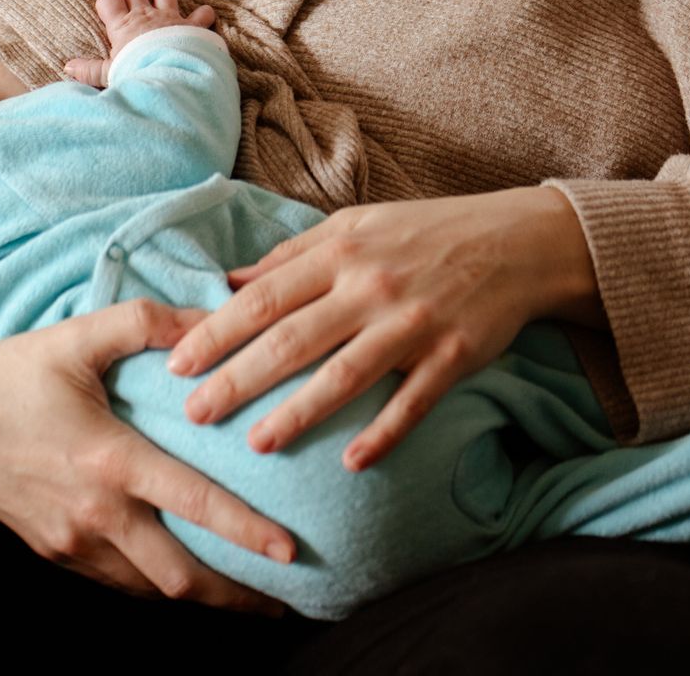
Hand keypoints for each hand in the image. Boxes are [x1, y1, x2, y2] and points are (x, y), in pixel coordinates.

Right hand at [0, 301, 292, 609]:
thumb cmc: (14, 374)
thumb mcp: (79, 335)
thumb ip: (147, 322)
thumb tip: (213, 315)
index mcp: (109, 459)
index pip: (192, 503)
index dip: (246, 533)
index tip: (292, 552)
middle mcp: (96, 513)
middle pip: (179, 577)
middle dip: (236, 594)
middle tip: (284, 597)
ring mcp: (73, 543)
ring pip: (150, 590)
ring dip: (199, 595)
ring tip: (245, 592)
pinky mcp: (57, 554)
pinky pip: (119, 582)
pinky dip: (156, 585)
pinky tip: (180, 573)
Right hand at [65, 0, 216, 87]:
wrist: (171, 78)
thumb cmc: (137, 75)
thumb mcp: (110, 74)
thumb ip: (89, 70)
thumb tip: (68, 67)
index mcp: (123, 25)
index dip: (107, 3)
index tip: (108, 15)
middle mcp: (145, 15)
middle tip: (129, 7)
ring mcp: (170, 17)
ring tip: (158, 4)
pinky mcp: (192, 26)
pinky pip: (202, 12)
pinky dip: (201, 15)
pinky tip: (199, 21)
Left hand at [165, 186, 601, 471]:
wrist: (513, 240)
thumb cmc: (421, 232)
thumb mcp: (352, 226)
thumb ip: (291, 257)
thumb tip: (229, 283)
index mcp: (339, 251)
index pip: (264, 296)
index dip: (217, 331)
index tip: (176, 363)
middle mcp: (370, 286)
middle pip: (292, 339)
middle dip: (238, 378)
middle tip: (194, 414)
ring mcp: (414, 321)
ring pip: (346, 374)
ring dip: (299, 412)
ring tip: (256, 445)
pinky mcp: (455, 354)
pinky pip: (414, 401)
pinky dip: (384, 433)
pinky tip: (352, 463)